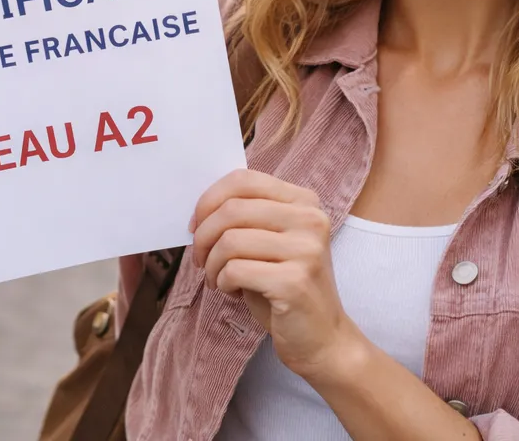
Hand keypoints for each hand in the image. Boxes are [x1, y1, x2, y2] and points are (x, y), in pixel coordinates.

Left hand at [191, 170, 359, 381]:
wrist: (323, 338)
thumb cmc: (285, 287)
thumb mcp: (270, 241)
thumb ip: (246, 216)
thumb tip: (199, 208)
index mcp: (304, 201)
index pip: (244, 179)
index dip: (209, 200)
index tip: (195, 225)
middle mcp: (310, 219)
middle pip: (232, 209)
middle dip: (203, 236)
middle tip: (200, 259)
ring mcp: (306, 250)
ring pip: (230, 240)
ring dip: (210, 264)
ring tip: (216, 278)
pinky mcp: (295, 281)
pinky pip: (235, 270)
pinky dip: (222, 282)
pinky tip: (231, 291)